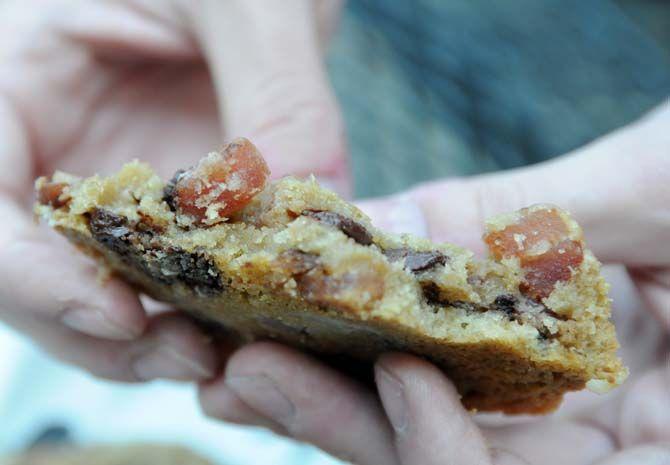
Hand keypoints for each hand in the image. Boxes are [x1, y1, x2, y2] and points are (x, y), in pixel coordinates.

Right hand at [0, 0, 346, 381]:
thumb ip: (275, 90)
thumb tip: (310, 198)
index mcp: (8, 87)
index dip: (34, 279)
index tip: (121, 318)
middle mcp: (48, 154)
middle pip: (33, 278)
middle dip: (106, 334)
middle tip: (191, 356)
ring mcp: (107, 192)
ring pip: (101, 293)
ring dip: (156, 339)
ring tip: (226, 354)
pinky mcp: (166, 216)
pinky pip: (169, 279)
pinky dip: (202, 312)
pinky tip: (252, 324)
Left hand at [198, 104, 669, 463]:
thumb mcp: (665, 190)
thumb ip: (535, 215)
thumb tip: (391, 220)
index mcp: (660, 449)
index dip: (457, 459)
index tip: (396, 383)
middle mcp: (612, 447)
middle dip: (356, 427)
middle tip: (253, 375)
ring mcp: (571, 415)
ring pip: (440, 429)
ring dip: (340, 396)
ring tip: (249, 352)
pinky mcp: (537, 368)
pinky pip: (447, 374)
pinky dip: (383, 347)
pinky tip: (320, 314)